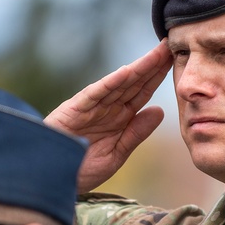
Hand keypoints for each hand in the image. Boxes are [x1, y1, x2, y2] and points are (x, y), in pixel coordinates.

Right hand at [46, 41, 172, 192]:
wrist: (49, 179)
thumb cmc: (79, 169)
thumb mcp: (116, 154)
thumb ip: (136, 133)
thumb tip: (160, 110)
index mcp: (118, 118)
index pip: (142, 92)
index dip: (158, 76)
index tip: (175, 60)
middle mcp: (107, 107)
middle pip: (134, 82)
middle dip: (153, 64)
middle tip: (170, 45)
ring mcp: (91, 107)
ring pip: (119, 83)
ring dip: (138, 68)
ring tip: (156, 53)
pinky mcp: (75, 110)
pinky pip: (95, 94)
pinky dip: (110, 83)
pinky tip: (126, 72)